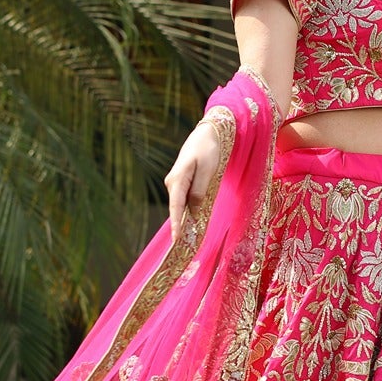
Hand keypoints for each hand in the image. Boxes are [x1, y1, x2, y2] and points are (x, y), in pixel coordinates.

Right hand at [165, 119, 226, 237]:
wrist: (206, 133)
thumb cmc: (209, 150)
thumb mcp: (208, 171)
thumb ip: (200, 191)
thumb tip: (194, 210)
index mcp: (178, 179)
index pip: (176, 206)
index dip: (176, 224)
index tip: (175, 239)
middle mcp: (172, 182)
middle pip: (176, 208)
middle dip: (179, 226)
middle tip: (182, 246)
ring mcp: (176, 182)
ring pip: (180, 204)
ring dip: (184, 219)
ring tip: (187, 238)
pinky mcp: (181, 182)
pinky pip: (183, 199)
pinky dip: (187, 210)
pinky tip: (191, 221)